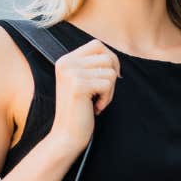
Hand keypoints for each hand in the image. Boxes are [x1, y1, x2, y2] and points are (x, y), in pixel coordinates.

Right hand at [48, 38, 120, 153]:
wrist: (66, 135)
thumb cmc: (79, 110)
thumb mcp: (82, 81)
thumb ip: (92, 66)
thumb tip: (114, 57)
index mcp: (65, 60)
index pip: (97, 45)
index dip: (110, 59)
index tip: (109, 78)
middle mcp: (66, 63)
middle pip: (106, 56)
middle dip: (111, 76)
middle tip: (103, 93)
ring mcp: (71, 73)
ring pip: (110, 71)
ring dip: (109, 90)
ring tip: (97, 101)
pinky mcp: (78, 86)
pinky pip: (108, 83)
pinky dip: (107, 98)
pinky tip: (95, 108)